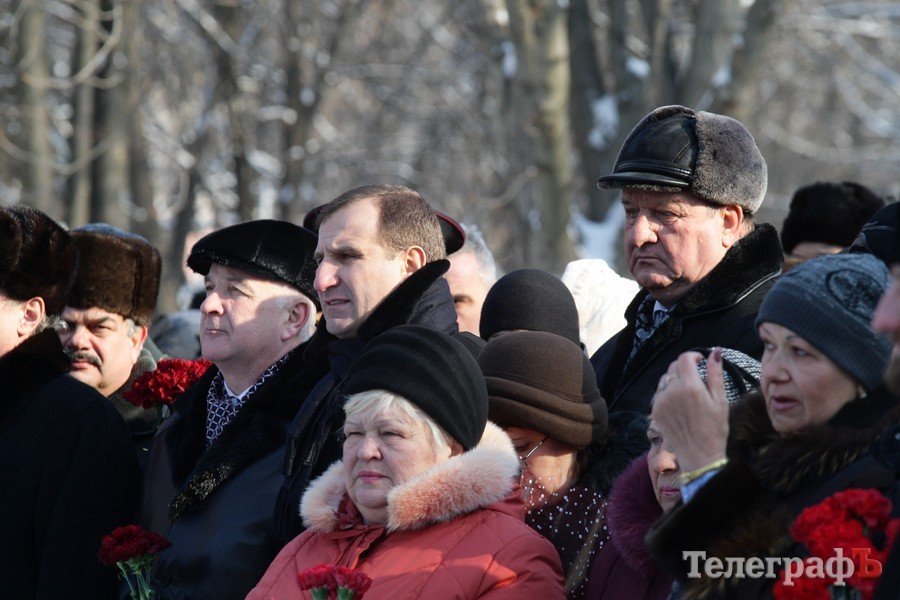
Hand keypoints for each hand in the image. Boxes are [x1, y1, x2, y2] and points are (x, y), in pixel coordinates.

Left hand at [650, 348, 728, 472]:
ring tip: (688, 392)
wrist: (699, 455)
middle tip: (696, 379)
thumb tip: (715, 352)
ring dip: (675, 379)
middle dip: (685, 367)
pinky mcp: (655, 411)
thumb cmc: (715, 428)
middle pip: (674, 367)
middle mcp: (672, 391)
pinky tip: (680, 404)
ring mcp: (661, 401)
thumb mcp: (720, 400)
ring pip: (665, 379)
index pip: (685, 358)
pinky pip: (660, 393)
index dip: (693, 356)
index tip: (700, 361)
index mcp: (690, 386)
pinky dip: (668, 392)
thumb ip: (715, 374)